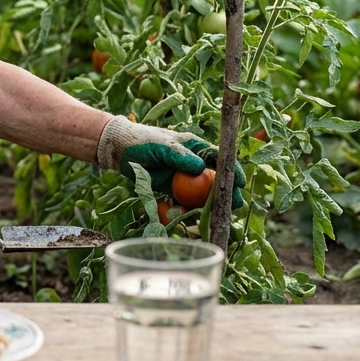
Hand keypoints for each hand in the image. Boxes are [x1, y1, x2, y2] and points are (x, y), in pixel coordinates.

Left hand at [96, 115, 245, 208]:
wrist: (119, 151)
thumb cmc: (143, 142)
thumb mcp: (163, 146)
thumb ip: (180, 156)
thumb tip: (201, 168)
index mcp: (196, 148)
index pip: (220, 159)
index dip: (232, 171)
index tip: (240, 183)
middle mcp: (194, 164)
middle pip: (216, 180)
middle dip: (226, 193)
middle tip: (234, 205)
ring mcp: (184, 179)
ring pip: (203, 194)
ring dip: (210, 205)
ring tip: (218, 216)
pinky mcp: (172, 190)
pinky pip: (185, 203)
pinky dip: (189, 210)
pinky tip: (193, 218)